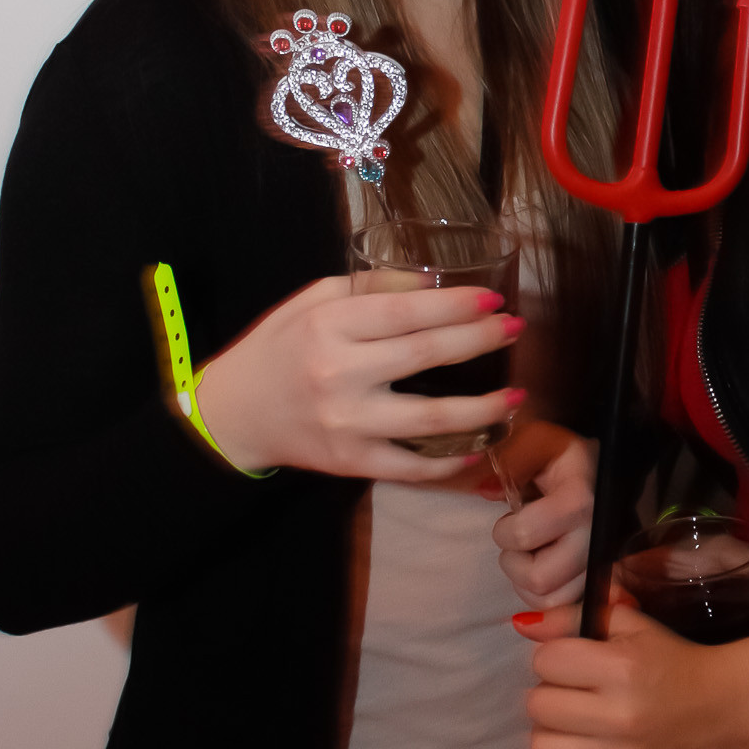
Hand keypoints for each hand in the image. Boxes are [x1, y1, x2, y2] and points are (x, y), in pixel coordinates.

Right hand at [193, 276, 521, 480]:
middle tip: (515, 329)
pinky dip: (450, 461)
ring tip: (516, 395)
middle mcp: (339, 374)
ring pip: (430, 419)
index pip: (405, 312)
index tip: (493, 299)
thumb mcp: (311, 302)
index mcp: (330, 326)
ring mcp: (348, 423)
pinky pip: (411, 465)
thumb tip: (429, 282)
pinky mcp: (351, 462)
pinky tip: (479, 446)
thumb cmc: (277, 348)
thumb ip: (368, 288)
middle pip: (425, 356)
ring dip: (482, 408)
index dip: (455, 306)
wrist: (232, 415)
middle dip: (479, 341)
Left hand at [489, 427, 595, 607]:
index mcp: (580, 498)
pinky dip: (541, 595)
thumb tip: (484, 490)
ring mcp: (602, 563)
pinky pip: (562, 607)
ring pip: (550, 600)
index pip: (525, 535)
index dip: (505, 531)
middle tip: (517, 541)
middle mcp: (596, 536)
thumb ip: (508, 458)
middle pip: (540, 578)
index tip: (510, 515)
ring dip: (526, 582)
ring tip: (530, 554)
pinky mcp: (601, 580)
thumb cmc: (558, 454)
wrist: (597, 468)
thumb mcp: (531, 440)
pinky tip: (540, 568)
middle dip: (514, 563)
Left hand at [512, 602, 748, 748]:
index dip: (553, 655)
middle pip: (539, 705)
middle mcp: (618, 717)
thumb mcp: (629, 623)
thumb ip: (573, 616)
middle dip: (549, 691)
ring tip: (570, 723)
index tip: (572, 659)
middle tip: (573, 690)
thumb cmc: (672, 659)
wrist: (723, 704)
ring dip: (548, 733)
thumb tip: (522, 624)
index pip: (546, 661)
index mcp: (621, 668)